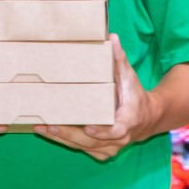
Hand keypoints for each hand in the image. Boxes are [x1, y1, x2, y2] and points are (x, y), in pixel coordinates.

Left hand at [36, 34, 153, 161]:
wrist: (146, 118)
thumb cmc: (135, 95)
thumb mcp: (129, 76)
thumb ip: (119, 59)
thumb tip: (112, 37)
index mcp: (129, 120)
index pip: (116, 130)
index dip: (102, 131)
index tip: (88, 127)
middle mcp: (120, 138)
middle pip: (92, 140)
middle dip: (69, 133)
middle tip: (50, 125)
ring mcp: (110, 148)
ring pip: (84, 146)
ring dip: (62, 138)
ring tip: (42, 128)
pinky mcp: (101, 151)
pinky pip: (82, 148)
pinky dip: (65, 141)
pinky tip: (48, 132)